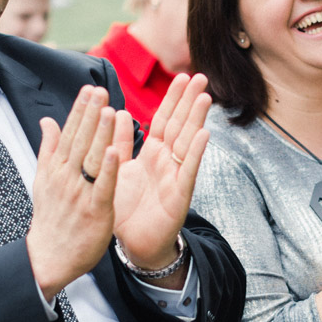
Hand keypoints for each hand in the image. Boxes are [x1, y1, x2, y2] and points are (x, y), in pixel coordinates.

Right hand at [26, 86, 119, 297]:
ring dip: (99, 133)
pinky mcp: (95, 210)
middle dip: (90, 114)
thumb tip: (48, 121)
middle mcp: (67, 177)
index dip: (80, 110)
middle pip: (80, 140)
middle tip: (100, 90)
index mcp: (57, 168)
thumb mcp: (43, 180)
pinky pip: (102, 186)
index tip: (89, 89)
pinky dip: (107, 168)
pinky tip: (113, 150)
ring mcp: (80, 193)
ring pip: (91, 158)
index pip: (69, 133)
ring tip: (108, 109)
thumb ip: (49, 149)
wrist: (49, 257)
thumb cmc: (51, 218)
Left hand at [112, 74, 210, 270]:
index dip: (173, 98)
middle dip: (189, 101)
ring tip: (205, 97)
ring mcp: (176, 177)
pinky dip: (196, 153)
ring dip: (196, 120)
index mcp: (152, 154)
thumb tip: (117, 112)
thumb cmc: (127, 209)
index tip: (182, 76)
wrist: (134, 245)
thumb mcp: (118, 169)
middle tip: (200, 76)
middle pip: (180, 125)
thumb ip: (119, 143)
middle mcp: (168, 162)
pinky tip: (204, 135)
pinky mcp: (179, 195)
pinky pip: (189, 171)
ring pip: (188, 143)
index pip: (164, 119)